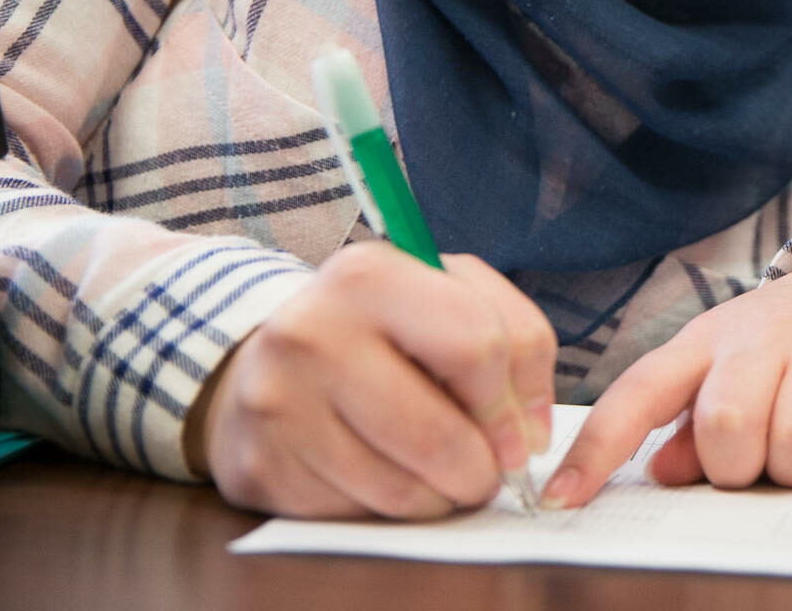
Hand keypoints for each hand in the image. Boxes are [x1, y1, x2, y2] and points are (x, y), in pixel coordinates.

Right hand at [184, 242, 556, 517]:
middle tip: (490, 473)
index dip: (516, 404)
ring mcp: (277, 403)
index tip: (524, 435)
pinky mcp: (261, 467)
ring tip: (444, 477)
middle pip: (437, 437)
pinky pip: (355, 515)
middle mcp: (312, 333)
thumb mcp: (449, 296)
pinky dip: (390, 511)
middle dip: (483, 471)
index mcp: (369, 275)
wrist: (266, 359)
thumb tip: (530, 435)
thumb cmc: (382, 327)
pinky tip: (388, 479)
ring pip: (399, 491)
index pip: (476, 346)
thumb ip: (514, 341)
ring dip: (441, 498)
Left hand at [543, 251, 791, 504]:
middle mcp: (763, 334)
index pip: (638, 392)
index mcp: (707, 339)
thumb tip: (663, 474)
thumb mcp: (727, 369)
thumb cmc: (787, 345)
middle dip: (738, 466)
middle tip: (758, 456)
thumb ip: (687, 423)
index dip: (595, 450)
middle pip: (726, 425)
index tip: (560, 501)